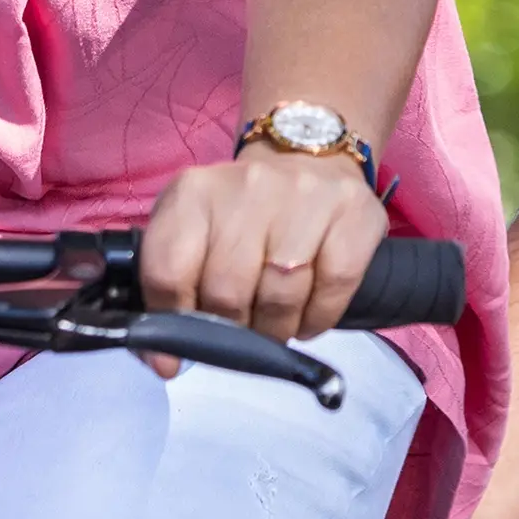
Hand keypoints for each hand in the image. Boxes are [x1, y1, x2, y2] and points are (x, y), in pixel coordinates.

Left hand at [142, 145, 391, 347]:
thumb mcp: (194, 231)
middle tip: (241, 331)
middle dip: (233, 330)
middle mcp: (247, 186)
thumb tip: (164, 362)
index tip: (178, 350)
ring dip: (275, 329)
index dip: (171, 323)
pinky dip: (317, 318)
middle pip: (227, 293)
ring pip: (281, 296)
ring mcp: (304, 196)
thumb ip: (171, 287)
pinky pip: (333, 288)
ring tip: (274, 326)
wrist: (306, 157)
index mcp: (193, 192)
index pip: (168, 273)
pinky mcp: (354, 213)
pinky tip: (307, 316)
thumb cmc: (242, 212)